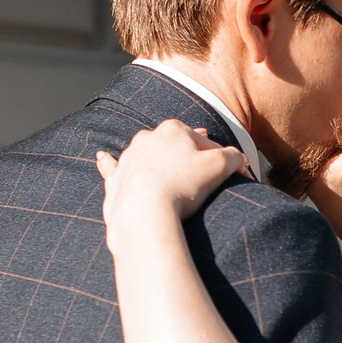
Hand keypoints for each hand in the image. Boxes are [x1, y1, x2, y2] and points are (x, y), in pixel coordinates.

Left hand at [97, 119, 246, 226]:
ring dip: (154, 158)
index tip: (228, 175)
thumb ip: (234, 157)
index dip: (220, 158)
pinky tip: (102, 156)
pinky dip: (108, 162)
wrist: (145, 213)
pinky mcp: (116, 179)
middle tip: (199, 171)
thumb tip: (239, 159)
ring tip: (163, 169)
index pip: (204, 141)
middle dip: (187, 156)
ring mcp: (129, 157)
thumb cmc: (183, 187)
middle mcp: (148, 137)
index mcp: (174, 129)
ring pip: (145, 154)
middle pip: (175, 146)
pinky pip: (111, 166)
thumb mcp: (220, 168)